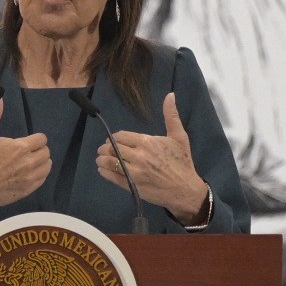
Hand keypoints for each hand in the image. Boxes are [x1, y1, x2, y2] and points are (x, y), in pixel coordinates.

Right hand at [0, 99, 50, 223]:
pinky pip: (42, 179)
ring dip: (40, 162)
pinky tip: (26, 173)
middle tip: (25, 151)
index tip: (25, 142)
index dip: (34, 138)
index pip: (42, 139)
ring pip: (47, 166)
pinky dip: (38, 175)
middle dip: (38, 149)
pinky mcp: (27, 191)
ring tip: (27, 161)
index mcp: (19, 148)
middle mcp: (28, 163)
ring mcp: (29, 179)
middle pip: (46, 152)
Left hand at [96, 93, 207, 223]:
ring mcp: (134, 172)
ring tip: (100, 159)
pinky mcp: (132, 185)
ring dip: (101, 159)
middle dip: (105, 148)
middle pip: (113, 148)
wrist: (185, 190)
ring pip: (110, 162)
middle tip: (103, 149)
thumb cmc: (182, 162)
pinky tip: (102, 170)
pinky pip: (112, 177)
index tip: (112, 140)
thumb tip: (170, 95)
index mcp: (147, 142)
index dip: (114, 138)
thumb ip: (171, 116)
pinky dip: (104, 172)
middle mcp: (139, 156)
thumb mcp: (179, 137)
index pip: (121, 136)